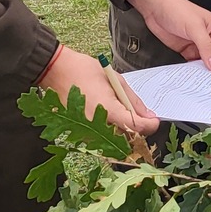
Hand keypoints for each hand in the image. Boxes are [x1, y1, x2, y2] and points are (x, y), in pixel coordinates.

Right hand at [37, 44, 158, 136]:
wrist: (55, 71)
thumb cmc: (84, 71)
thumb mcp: (116, 80)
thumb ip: (134, 101)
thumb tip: (149, 115)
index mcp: (108, 110)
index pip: (137, 127)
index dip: (150, 125)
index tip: (155, 120)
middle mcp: (97, 126)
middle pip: (128, 138)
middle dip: (138, 128)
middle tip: (139, 113)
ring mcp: (87, 132)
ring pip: (116, 140)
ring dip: (124, 130)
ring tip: (119, 110)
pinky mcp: (80, 134)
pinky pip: (102, 138)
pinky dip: (110, 130)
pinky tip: (108, 115)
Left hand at [127, 0, 210, 68]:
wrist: (156, 8)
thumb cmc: (177, 8)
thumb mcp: (195, 27)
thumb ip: (206, 47)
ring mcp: (199, 45)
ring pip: (207, 63)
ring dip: (204, 71)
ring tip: (200, 78)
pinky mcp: (188, 50)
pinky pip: (194, 64)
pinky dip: (193, 70)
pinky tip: (190, 74)